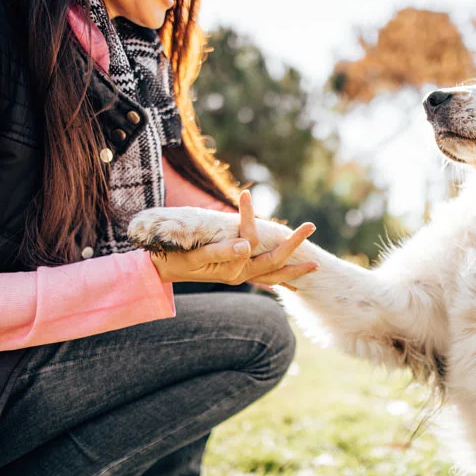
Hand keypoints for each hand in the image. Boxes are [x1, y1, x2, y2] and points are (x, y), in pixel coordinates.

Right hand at [149, 191, 317, 286]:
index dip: (249, 217)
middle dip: (294, 244)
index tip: (245, 195)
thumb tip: (247, 245)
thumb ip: (220, 251)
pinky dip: (281, 277)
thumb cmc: (174, 260)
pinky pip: (265, 280)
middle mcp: (240, 275)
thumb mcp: (195, 255)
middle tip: (311, 226)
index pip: (249, 238)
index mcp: (231, 268)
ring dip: (294, 268)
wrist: (160, 272)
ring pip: (274, 274)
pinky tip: (292, 277)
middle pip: (274, 260)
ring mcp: (240, 276)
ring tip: (316, 265)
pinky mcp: (238, 275)